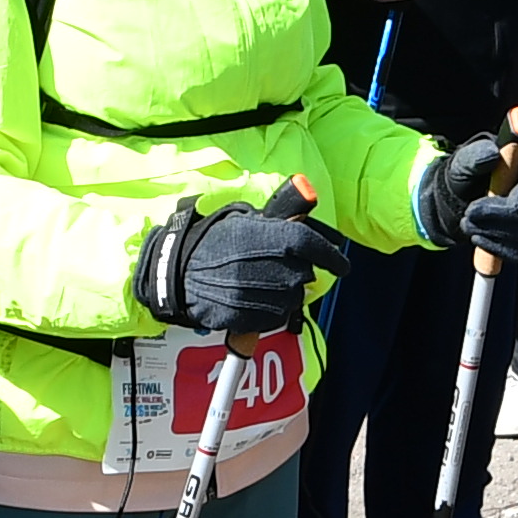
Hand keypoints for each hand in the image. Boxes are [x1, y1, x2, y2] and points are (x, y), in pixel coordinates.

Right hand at [130, 195, 349, 342]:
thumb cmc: (209, 241)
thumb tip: (306, 201)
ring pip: (292, 298)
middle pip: (304, 273)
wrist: (175, 272)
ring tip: (265, 281)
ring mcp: (253, 294)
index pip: (308, 243)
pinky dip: (274, 310)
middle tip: (282, 265)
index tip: (341, 266)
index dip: (330, 255)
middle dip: (300, 269)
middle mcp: (261, 265)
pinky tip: (258, 298)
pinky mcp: (244, 317)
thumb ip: (276, 216)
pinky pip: (275, 317)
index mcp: (262, 235)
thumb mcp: (242, 217)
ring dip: (287, 291)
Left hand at [423, 134, 517, 269]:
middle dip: (497, 216)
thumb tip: (492, 154)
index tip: (514, 203)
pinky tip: (478, 235)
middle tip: (469, 212)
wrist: (457, 201)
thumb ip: (476, 154)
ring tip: (468, 221)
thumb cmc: (466, 176)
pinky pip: (516, 253)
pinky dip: (492, 247)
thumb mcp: (464, 162)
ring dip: (489, 231)